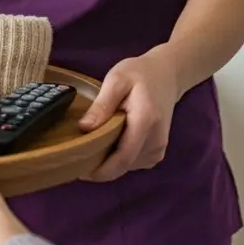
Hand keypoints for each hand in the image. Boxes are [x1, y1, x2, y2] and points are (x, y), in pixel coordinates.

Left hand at [78, 46, 178, 182]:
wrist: (167, 75)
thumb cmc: (140, 74)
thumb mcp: (117, 79)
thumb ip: (102, 104)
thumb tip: (84, 128)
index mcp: (146, 122)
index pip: (122, 159)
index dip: (98, 171)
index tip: (77, 168)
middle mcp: (155, 141)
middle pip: (121, 166)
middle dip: (98, 166)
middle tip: (78, 154)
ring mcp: (158, 150)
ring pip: (125, 167)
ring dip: (107, 161)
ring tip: (95, 141)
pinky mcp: (157, 153)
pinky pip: (131, 164)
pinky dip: (118, 158)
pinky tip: (111, 140)